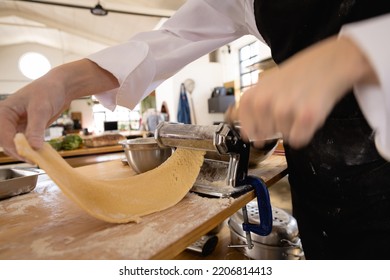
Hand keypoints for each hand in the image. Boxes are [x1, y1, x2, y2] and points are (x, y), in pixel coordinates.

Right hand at [0, 59, 118, 160]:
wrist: (61, 87)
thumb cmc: (48, 91)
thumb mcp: (41, 109)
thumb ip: (36, 128)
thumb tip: (33, 147)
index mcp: (4, 111)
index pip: (3, 134)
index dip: (13, 147)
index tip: (27, 156)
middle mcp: (8, 119)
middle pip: (7, 142)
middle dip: (19, 152)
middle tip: (34, 161)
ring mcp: (17, 125)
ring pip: (16, 144)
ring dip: (26, 152)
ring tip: (38, 159)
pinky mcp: (27, 129)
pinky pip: (27, 143)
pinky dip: (32, 149)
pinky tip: (41, 154)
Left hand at [238, 35, 376, 148]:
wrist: (328, 63)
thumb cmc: (297, 76)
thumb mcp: (265, 86)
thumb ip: (253, 109)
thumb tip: (245, 135)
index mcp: (251, 98)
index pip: (247, 132)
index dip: (259, 131)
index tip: (268, 123)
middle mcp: (263, 104)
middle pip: (267, 136)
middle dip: (278, 127)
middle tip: (289, 107)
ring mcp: (284, 110)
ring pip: (284, 137)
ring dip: (293, 127)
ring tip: (300, 106)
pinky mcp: (305, 116)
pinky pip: (299, 140)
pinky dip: (305, 132)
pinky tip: (309, 114)